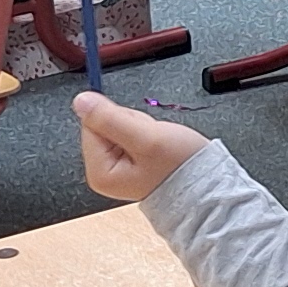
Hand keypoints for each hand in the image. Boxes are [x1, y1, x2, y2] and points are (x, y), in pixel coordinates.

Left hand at [71, 89, 210, 201]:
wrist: (207, 184)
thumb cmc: (179, 168)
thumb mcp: (145, 137)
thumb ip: (109, 118)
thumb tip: (80, 101)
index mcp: (99, 172)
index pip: (91, 123)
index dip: (119, 118)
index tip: (138, 132)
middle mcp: (103, 173)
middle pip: (105, 124)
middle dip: (132, 123)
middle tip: (152, 139)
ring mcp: (115, 168)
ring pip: (119, 126)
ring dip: (142, 128)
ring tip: (158, 144)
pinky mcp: (128, 162)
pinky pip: (131, 134)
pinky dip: (147, 134)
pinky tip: (158, 147)